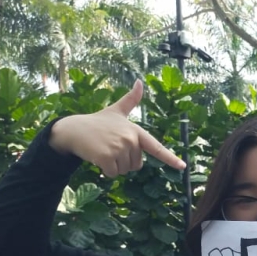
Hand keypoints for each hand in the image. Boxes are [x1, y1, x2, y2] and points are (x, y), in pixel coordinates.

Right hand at [48, 80, 185, 176]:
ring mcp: (119, 147)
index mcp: (136, 131)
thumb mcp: (116, 111)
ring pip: (124, 170)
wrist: (73, 129)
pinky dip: (105, 171)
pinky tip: (97, 158)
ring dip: (113, 166)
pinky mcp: (106, 157)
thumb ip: (130, 100)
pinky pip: (113, 174)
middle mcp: (130, 139)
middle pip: (136, 165)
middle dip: (123, 161)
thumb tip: (140, 81)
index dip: (170, 158)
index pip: (156, 147)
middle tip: (110, 147)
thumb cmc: (97, 122)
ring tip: (103, 150)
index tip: (183, 166)